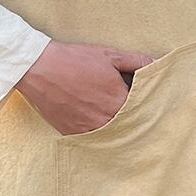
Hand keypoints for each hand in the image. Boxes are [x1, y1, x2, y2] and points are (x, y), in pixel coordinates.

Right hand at [15, 40, 154, 134]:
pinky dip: (98, 134)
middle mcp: (106, 120)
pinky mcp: (73, 134)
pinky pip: (92, 139)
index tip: (150, 107)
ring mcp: (88, 129)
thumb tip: (157, 64)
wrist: (39, 69)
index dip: (146, 108)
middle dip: (133, 121)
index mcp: (118, 101)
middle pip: (128, 127)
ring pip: (111, 136)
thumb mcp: (110, 55)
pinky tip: (96, 124)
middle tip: (136, 117)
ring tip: (114, 120)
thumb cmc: (75, 60)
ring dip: (116, 130)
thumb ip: (137, 61)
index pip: (143, 112)